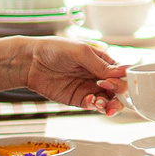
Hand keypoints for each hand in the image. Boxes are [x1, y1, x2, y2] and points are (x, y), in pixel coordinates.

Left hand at [0, 36, 127, 114]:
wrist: (29, 61)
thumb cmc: (54, 49)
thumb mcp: (80, 52)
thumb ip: (101, 64)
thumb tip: (125, 70)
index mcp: (103, 61)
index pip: (121, 74)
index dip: (122, 80)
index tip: (112, 81)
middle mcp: (99, 76)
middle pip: (119, 91)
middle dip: (119, 96)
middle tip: (109, 94)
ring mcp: (89, 88)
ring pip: (109, 101)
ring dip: (110, 105)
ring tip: (101, 103)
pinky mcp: (78, 99)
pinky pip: (93, 106)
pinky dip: (96, 106)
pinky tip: (91, 102)